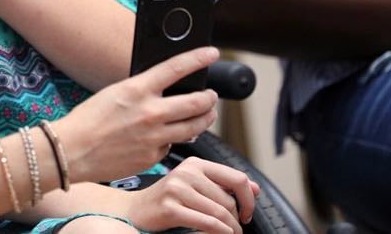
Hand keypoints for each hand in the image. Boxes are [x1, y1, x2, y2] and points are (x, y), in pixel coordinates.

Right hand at [54, 47, 220, 182]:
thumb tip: (163, 90)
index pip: (176, 68)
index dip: (198, 58)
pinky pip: (171, 146)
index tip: (212, 53)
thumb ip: (141, 91)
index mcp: (137, 90)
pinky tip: (164, 137)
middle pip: (196, 102)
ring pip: (194, 127)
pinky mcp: (152, 156)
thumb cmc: (87, 120)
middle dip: (209, 98)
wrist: (71, 151)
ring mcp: (154, 137)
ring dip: (205, 119)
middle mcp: (150, 112)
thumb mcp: (114, 93)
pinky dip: (172, 141)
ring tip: (206, 115)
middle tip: (211, 95)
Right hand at [124, 157, 260, 233]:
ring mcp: (177, 189)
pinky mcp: (170, 207)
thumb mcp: (194, 186)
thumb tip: (255, 189)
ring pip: (220, 212)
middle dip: (237, 220)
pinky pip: (207, 222)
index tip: (247, 213)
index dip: (249, 199)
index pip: (237, 178)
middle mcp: (186, 172)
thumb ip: (222, 185)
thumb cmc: (166, 200)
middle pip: (229, 200)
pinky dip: (219, 231)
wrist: (135, 210)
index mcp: (195, 164)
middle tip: (236, 230)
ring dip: (231, 229)